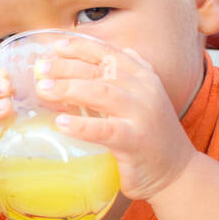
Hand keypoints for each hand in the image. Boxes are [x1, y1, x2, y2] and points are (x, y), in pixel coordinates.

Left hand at [33, 35, 196, 201]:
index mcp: (142, 77)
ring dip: (70, 89)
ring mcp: (142, 115)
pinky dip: (82, 126)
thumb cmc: (149, 136)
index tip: (56, 46)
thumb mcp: (137, 100)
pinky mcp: (136, 141)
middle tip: (40, 69)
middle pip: (101, 71)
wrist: (178, 173)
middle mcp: (145, 90)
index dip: (81, 47)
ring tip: (43, 89)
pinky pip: (106, 130)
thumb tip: (88, 58)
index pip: (109, 54)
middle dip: (67, 67)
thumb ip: (118, 78)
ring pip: (103, 93)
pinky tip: (60, 123)